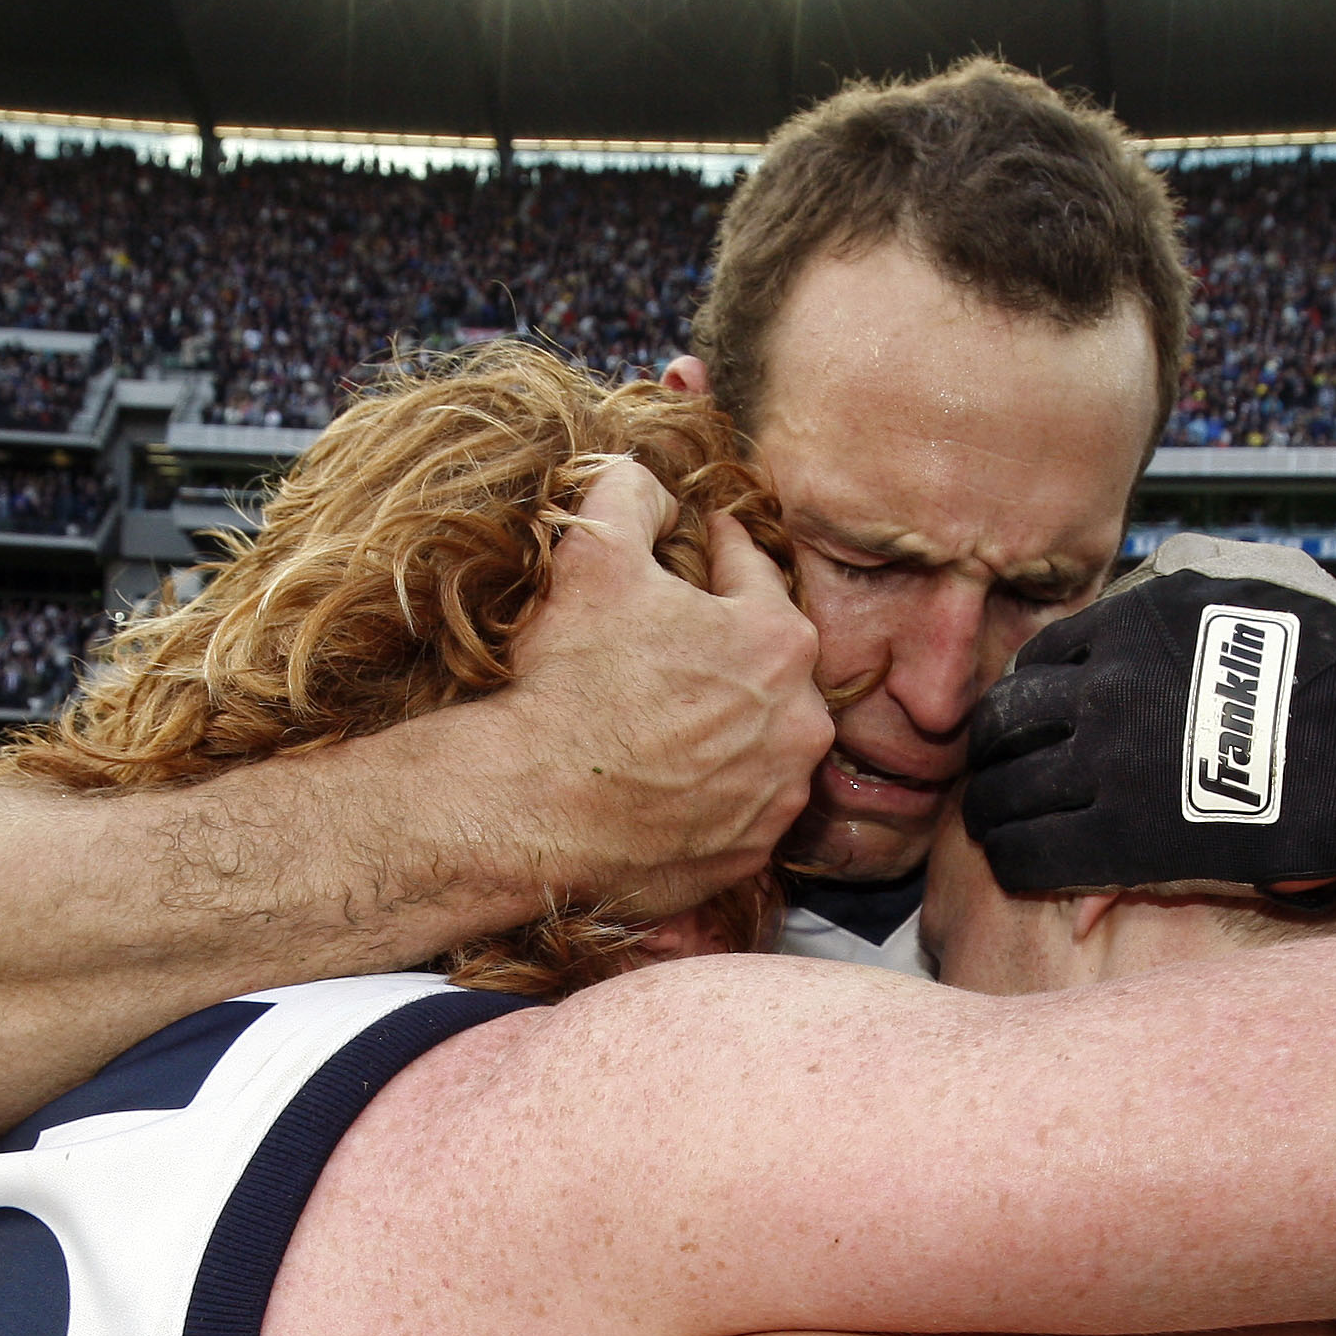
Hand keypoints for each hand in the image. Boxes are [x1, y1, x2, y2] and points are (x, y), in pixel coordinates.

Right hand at [495, 458, 829, 912]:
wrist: (533, 810)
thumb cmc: (568, 680)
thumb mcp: (592, 553)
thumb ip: (630, 492)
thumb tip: (653, 482)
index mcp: (779, 640)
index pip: (752, 573)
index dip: (718, 550)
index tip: (702, 543)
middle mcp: (802, 722)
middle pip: (769, 661)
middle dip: (729, 642)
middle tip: (676, 639)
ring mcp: (779, 795)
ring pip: (764, 737)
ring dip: (729, 719)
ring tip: (670, 714)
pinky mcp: (749, 853)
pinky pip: (742, 805)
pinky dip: (715, 788)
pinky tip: (667, 777)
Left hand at [966, 538, 1335, 898]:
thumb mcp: (1256, 593)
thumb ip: (1182, 602)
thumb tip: (1135, 609)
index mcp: (1134, 622)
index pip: (1036, 663)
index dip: (1027, 702)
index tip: (1033, 728)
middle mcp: (1109, 686)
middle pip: (1003, 723)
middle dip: (993, 754)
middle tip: (997, 780)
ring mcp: (1111, 762)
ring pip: (1003, 793)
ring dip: (993, 815)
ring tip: (1001, 831)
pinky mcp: (1124, 836)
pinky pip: (1033, 854)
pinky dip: (1018, 864)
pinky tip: (1025, 870)